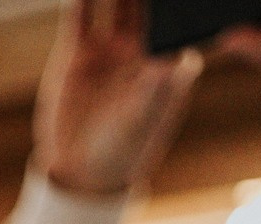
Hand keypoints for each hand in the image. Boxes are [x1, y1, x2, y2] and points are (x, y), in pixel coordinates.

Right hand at [35, 0, 204, 196]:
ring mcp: (110, 50)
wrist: (79, 170)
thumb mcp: (142, 121)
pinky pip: (81, 16)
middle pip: (147, 4)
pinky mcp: (79, 53)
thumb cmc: (123, 151)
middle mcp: (140, 50)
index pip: (176, 20)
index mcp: (166, 63)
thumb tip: (181, 59)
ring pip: (116, 2)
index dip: (176, 1)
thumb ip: (159, 89)